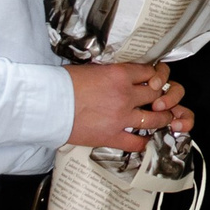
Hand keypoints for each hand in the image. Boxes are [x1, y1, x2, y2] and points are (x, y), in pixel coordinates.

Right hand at [66, 61, 187, 151]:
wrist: (48, 103)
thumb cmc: (63, 83)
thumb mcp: (92, 68)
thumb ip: (111, 72)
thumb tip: (118, 74)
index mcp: (119, 74)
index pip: (150, 72)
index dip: (155, 75)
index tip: (154, 79)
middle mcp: (125, 95)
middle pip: (157, 94)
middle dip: (161, 97)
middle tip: (161, 100)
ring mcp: (121, 117)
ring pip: (155, 119)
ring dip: (161, 118)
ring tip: (161, 118)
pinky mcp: (112, 136)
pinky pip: (137, 142)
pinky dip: (143, 141)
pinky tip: (143, 139)